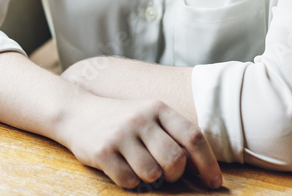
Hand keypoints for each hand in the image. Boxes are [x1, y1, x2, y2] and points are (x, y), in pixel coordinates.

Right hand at [55, 92, 221, 189]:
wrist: (76, 112)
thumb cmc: (121, 120)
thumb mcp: (148, 115)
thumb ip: (173, 134)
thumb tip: (201, 168)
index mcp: (157, 108)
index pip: (193, 137)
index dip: (208, 163)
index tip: (214, 182)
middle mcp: (140, 118)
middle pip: (175, 160)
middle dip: (175, 175)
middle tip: (166, 174)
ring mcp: (120, 134)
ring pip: (153, 174)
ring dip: (150, 179)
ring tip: (139, 167)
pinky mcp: (103, 151)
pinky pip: (129, 181)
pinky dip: (130, 182)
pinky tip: (122, 168)